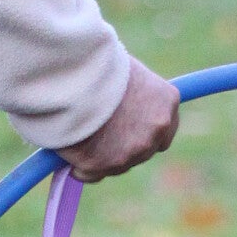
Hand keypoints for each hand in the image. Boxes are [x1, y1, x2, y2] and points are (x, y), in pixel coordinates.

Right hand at [63, 58, 179, 181]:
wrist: (73, 74)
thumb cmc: (95, 63)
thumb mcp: (124, 72)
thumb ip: (132, 94)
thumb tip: (122, 109)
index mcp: (166, 102)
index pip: (166, 128)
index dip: (146, 130)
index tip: (131, 129)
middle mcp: (157, 129)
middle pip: (144, 151)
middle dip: (126, 146)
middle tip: (102, 135)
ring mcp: (132, 151)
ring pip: (118, 165)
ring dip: (103, 157)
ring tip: (79, 138)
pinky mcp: (104, 165)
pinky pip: (91, 173)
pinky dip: (81, 167)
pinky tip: (69, 154)